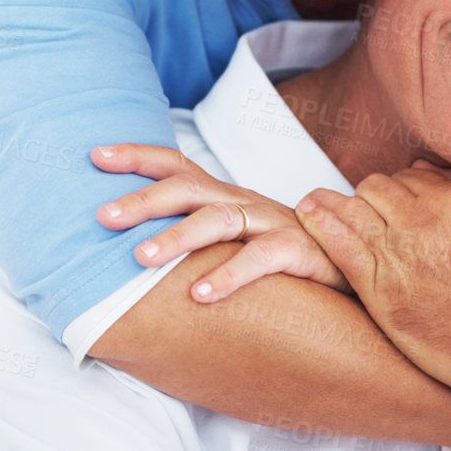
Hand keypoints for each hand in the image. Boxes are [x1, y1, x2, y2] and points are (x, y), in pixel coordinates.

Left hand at [92, 144, 350, 300]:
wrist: (356, 270)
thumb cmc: (284, 262)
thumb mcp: (235, 245)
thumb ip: (195, 245)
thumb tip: (130, 258)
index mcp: (225, 198)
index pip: (177, 166)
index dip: (137, 156)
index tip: (94, 155)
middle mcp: (244, 203)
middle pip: (188, 187)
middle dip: (143, 199)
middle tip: (102, 217)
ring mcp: (273, 223)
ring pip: (219, 219)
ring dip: (177, 236)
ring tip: (139, 258)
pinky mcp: (302, 250)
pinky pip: (262, 258)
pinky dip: (229, 275)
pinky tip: (200, 295)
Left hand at [296, 166, 450, 388]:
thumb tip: (428, 167)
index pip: (408, 175)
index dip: (398, 189)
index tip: (389, 203)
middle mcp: (422, 219)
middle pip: (375, 187)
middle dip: (368, 197)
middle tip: (362, 213)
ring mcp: (397, 251)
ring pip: (351, 208)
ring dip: (331, 203)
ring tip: (313, 203)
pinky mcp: (377, 286)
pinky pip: (338, 242)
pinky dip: (319, 223)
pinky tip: (308, 214)